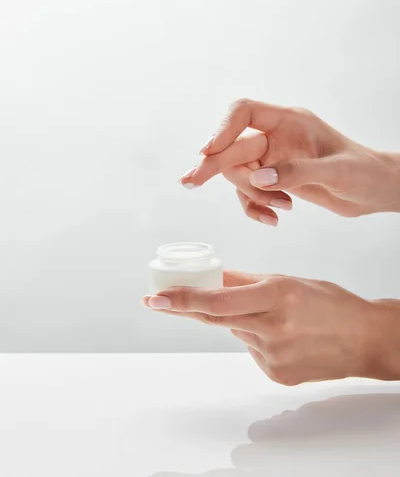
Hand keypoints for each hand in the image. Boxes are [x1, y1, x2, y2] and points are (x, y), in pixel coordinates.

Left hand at [142, 271, 399, 384]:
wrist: (364, 339)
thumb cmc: (330, 303)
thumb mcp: (289, 280)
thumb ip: (247, 280)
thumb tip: (214, 274)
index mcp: (276, 296)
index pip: (219, 300)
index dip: (183, 299)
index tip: (155, 298)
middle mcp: (272, 327)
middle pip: (216, 318)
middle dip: (185, 308)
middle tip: (158, 300)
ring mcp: (273, 355)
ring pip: (236, 332)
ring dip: (240, 321)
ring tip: (276, 316)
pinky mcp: (276, 373)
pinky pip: (251, 350)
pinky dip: (256, 339)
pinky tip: (284, 336)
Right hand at [179, 99, 399, 225]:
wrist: (375, 190)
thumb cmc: (363, 172)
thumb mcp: (335, 172)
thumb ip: (296, 172)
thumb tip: (258, 178)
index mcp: (290, 122)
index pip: (245, 113)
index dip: (223, 128)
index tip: (209, 149)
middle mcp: (276, 137)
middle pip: (232, 146)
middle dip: (214, 165)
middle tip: (190, 182)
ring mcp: (273, 159)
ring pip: (239, 174)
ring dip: (251, 195)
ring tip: (279, 210)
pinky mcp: (274, 180)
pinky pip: (250, 192)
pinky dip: (256, 207)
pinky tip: (275, 219)